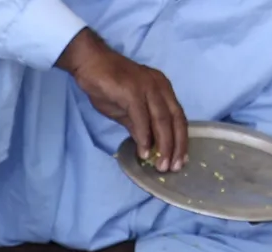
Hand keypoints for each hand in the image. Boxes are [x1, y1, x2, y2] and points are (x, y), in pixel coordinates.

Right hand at [59, 28, 187, 172]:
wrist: (90, 63)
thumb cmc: (108, 84)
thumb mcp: (127, 110)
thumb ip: (139, 126)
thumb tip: (147, 146)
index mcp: (162, 89)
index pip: (177, 117)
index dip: (181, 139)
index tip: (181, 159)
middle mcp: (160, 87)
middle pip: (175, 119)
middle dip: (176, 145)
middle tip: (173, 167)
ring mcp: (147, 87)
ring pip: (162, 119)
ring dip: (163, 144)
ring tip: (160, 164)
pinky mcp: (132, 91)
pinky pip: (142, 117)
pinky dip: (144, 136)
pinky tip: (143, 151)